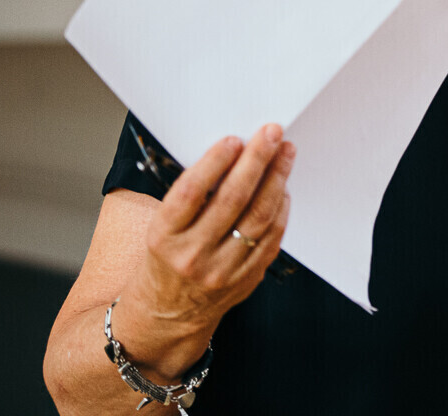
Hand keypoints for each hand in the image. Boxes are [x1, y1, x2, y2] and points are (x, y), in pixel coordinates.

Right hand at [112, 124, 294, 378]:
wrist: (165, 315)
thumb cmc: (165, 259)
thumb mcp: (161, 227)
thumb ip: (192, 197)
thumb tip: (232, 152)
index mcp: (163, 237)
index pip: (191, 193)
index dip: (214, 163)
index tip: (234, 139)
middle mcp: (192, 255)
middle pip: (232, 200)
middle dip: (256, 160)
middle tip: (271, 133)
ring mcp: (222, 271)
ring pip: (259, 217)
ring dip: (277, 179)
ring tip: (285, 153)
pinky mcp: (246, 279)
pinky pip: (271, 238)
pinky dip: (281, 209)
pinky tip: (283, 188)